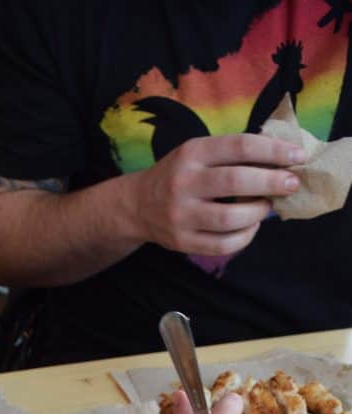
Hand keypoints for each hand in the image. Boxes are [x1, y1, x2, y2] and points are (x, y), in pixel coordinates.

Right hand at [128, 134, 304, 256]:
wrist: (137, 206)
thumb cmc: (179, 175)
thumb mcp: (198, 152)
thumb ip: (231, 154)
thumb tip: (281, 160)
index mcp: (192, 153)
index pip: (239, 147)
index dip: (273, 151)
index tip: (297, 156)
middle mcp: (184, 183)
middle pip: (236, 182)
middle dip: (272, 182)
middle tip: (291, 183)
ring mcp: (181, 215)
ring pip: (230, 219)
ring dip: (258, 213)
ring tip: (267, 207)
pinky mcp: (182, 242)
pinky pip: (222, 245)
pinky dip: (245, 237)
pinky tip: (250, 227)